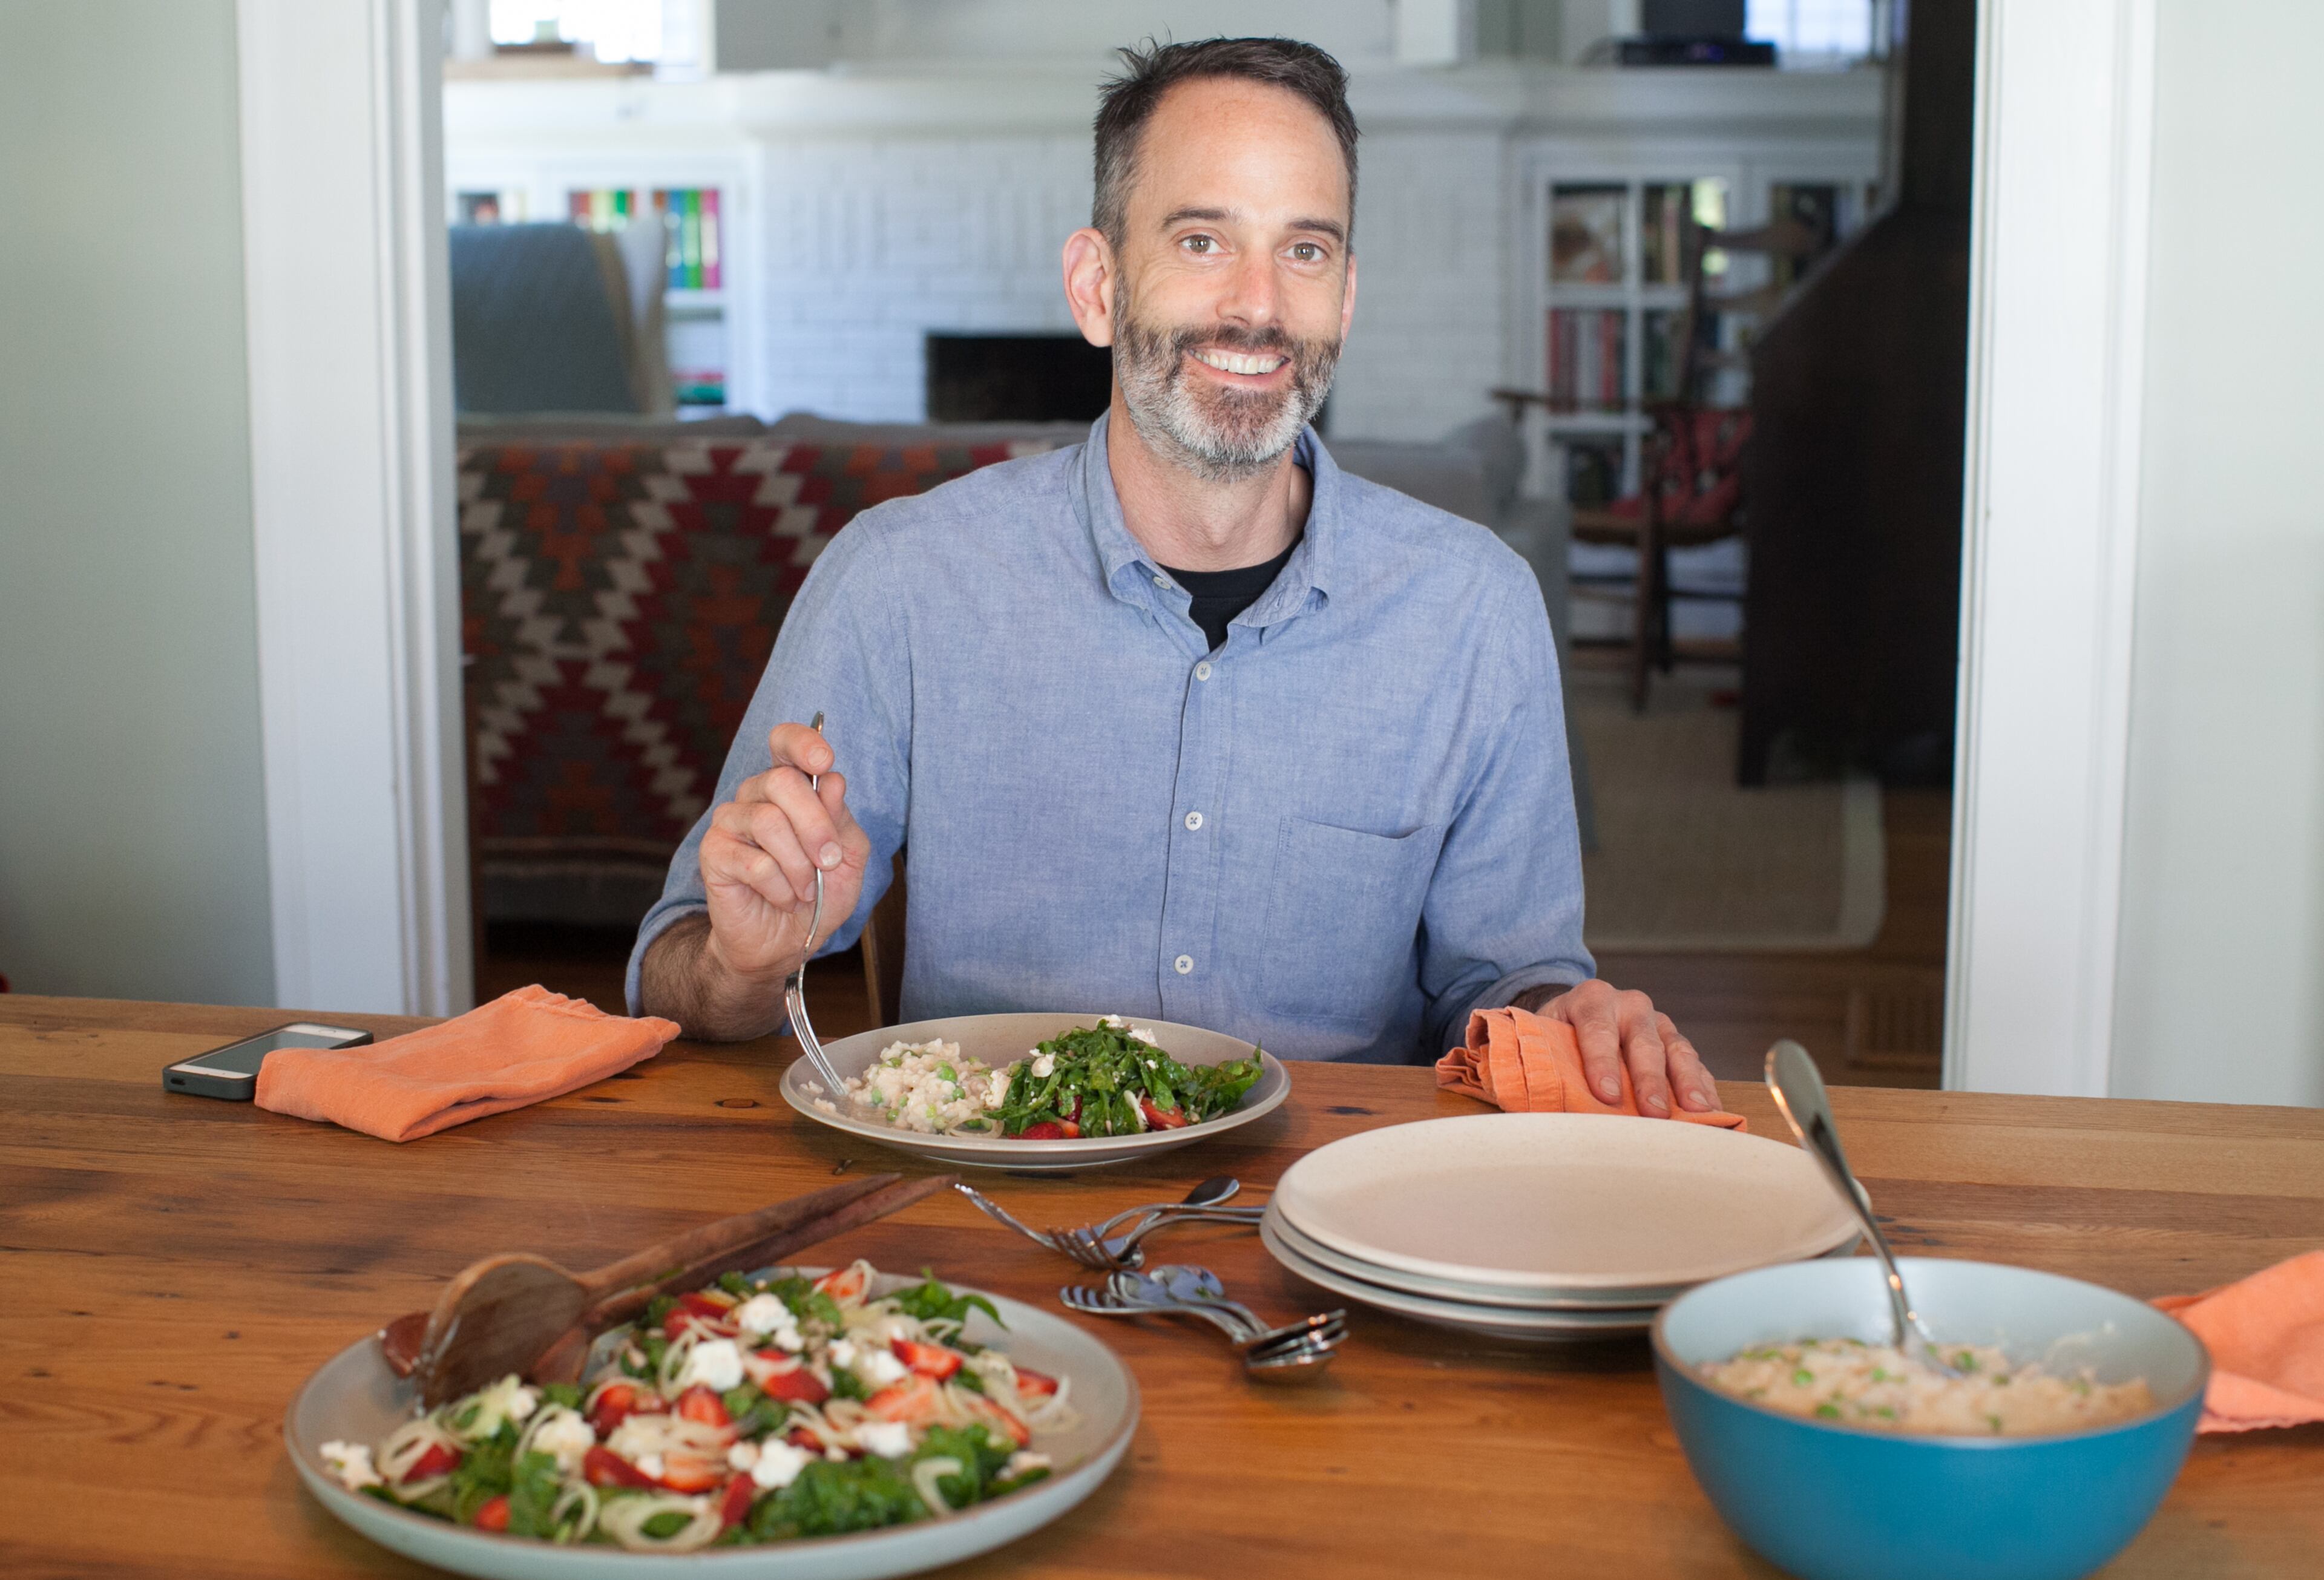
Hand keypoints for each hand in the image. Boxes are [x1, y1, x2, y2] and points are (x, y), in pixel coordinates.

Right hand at [696, 722, 873, 984]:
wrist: (784, 943)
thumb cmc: (818, 896)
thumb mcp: (848, 859)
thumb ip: (842, 821)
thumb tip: (832, 781)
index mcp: (789, 788)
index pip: (784, 743)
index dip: (802, 742)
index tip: (823, 762)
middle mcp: (755, 796)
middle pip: (781, 781)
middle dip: (815, 824)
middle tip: (829, 861)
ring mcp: (730, 821)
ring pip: (768, 821)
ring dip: (799, 865)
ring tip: (806, 890)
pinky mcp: (714, 852)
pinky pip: (753, 862)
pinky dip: (780, 887)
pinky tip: (784, 899)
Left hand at [1521, 979, 1720, 1117]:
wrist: (1577, 1012)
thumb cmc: (1557, 1034)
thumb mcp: (1542, 1038)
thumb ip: (1544, 1063)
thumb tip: (1540, 1104)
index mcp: (1591, 999)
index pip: (1597, 1030)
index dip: (1602, 1063)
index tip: (1607, 1095)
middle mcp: (1629, 1005)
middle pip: (1643, 1042)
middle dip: (1649, 1080)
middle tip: (1654, 1112)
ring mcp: (1658, 1022)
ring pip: (1677, 1051)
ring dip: (1688, 1083)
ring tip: (1697, 1112)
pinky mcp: (1676, 1042)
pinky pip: (1694, 1064)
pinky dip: (1703, 1088)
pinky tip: (1710, 1111)